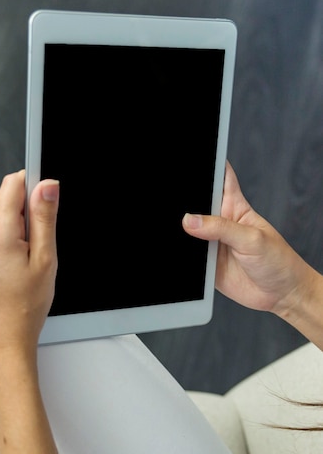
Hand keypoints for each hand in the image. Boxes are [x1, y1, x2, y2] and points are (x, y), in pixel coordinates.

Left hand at [0, 170, 58, 358]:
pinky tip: (18, 271)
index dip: (33, 184)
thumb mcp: (44, 259)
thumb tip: (47, 184)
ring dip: (22, 235)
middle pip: (11, 204)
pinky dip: (13, 246)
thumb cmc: (25, 306)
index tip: (46, 200)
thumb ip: (44, 218)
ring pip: (7, 222)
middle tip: (40, 250)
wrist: (3, 338)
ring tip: (29, 266)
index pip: (13, 184)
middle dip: (30, 219)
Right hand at [182, 162, 315, 316]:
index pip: (219, 177)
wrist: (280, 294)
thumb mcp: (252, 239)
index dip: (206, 165)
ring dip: (178, 231)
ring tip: (176, 231)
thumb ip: (220, 228)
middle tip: (173, 202)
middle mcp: (218, 222)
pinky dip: (178, 254)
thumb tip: (189, 220)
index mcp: (234, 206)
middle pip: (195, 203)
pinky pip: (185, 256)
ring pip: (185, 230)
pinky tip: (176, 252)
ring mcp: (209, 243)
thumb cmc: (278, 262)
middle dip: (183, 200)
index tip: (189, 159)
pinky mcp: (203, 264)